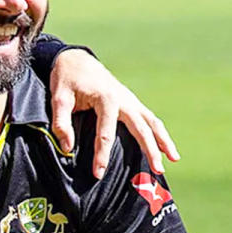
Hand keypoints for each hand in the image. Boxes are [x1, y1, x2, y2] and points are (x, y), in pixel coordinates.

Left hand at [50, 49, 178, 178]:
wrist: (76, 59)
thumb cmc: (66, 79)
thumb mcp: (58, 98)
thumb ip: (61, 123)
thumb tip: (67, 148)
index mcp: (106, 99)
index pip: (105, 134)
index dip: (102, 155)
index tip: (99, 173)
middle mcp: (124, 99)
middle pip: (141, 128)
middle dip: (150, 151)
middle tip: (156, 172)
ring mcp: (130, 100)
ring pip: (152, 122)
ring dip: (163, 141)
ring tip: (173, 160)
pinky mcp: (131, 101)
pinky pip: (149, 118)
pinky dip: (158, 132)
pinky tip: (164, 146)